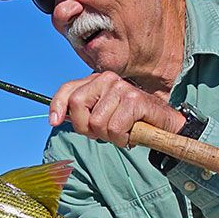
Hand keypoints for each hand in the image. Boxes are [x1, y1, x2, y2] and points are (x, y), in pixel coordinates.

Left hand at [48, 72, 186, 147]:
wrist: (164, 123)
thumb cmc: (131, 120)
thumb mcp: (103, 115)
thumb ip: (83, 113)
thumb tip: (58, 118)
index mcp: (97, 80)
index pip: (68, 90)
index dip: (57, 106)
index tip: (54, 122)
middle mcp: (107, 79)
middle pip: (77, 106)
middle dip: (87, 128)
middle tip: (104, 133)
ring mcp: (121, 88)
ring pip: (96, 123)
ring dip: (109, 136)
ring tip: (123, 131)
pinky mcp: (134, 100)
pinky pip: (114, 129)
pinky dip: (122, 138)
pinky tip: (132, 133)